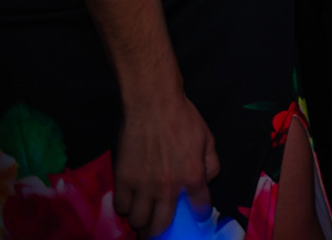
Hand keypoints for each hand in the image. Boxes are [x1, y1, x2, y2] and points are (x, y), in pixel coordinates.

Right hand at [113, 91, 218, 237]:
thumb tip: (207, 182)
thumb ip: (212, 164)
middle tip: (158, 228)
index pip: (198, 209)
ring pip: (137, 220)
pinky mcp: (123, 178)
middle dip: (160, 230)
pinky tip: (130, 200)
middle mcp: (167, 186)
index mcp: (192, 176)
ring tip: (144, 213)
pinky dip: (125, 206)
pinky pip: (120, 206)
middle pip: (160, 225)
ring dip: (141, 219)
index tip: (194, 215)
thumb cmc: (184, 118)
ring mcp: (143, 184)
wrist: (153, 104)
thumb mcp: (208, 139)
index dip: (198, 215)